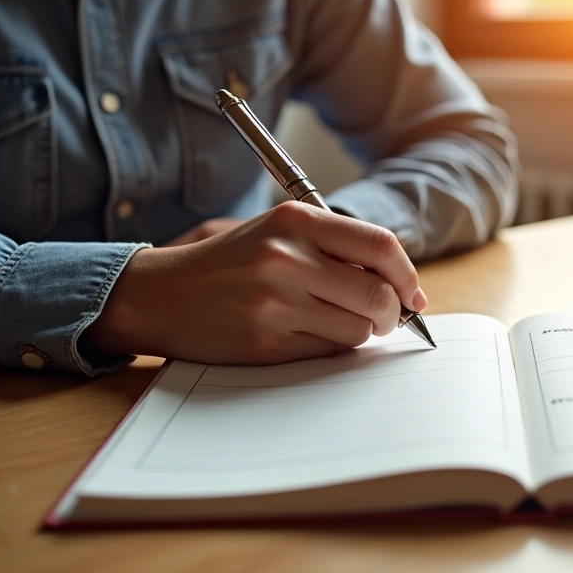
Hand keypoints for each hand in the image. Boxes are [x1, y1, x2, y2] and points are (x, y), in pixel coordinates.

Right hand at [85, 202, 427, 364]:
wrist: (160, 294)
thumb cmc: (230, 263)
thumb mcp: (279, 232)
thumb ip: (337, 247)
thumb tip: (401, 284)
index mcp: (295, 220)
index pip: (381, 247)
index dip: (407, 276)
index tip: (412, 294)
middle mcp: (286, 257)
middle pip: (378, 295)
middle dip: (392, 314)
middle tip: (384, 318)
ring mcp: (275, 302)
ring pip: (357, 329)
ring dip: (358, 333)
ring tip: (332, 322)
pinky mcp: (264, 341)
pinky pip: (326, 352)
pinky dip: (330, 348)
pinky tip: (304, 335)